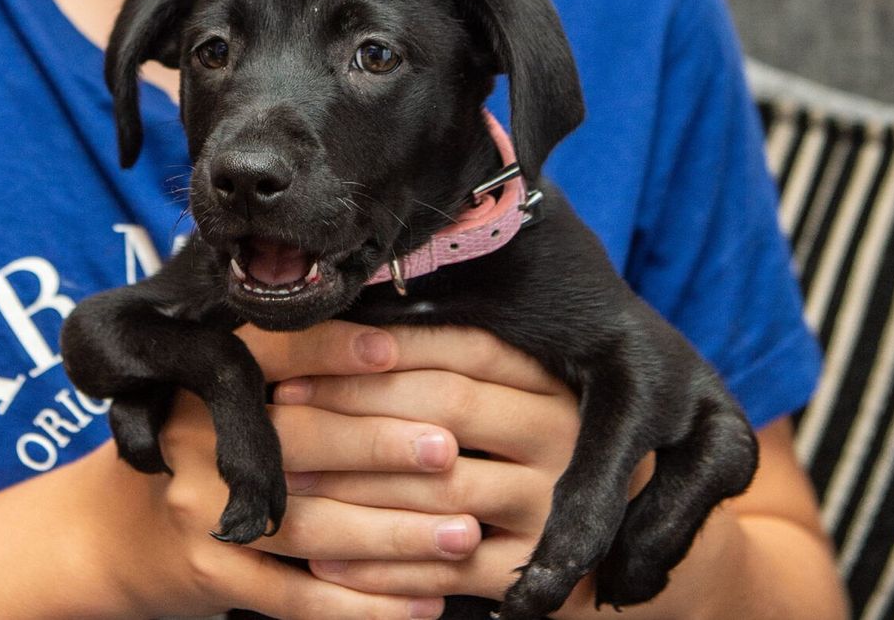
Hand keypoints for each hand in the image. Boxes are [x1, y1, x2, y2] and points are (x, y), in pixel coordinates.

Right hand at [78, 320, 489, 619]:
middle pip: (298, 440)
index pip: (267, 353)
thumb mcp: (215, 394)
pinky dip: (364, 605)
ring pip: (308, 527)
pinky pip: (297, 598)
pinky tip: (423, 601)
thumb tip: (402, 347)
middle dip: (381, 445)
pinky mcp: (211, 574)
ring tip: (461, 534)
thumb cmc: (193, 447)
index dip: (329, 349)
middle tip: (449, 450)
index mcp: (203, 380)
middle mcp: (195, 440)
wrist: (109, 531)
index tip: (395, 350)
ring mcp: (198, 512)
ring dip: (393, 535)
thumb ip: (286, 372)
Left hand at [267, 325, 654, 612]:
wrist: (611, 556)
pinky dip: (381, 566)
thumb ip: (456, 373)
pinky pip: (447, 567)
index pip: (464, 348)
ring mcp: (554, 505)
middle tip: (282, 410)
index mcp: (552, 383)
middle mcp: (562, 435)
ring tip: (287, 481)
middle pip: (449, 406)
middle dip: (356, 408)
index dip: (381, 349)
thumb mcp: (512, 409)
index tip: (307, 357)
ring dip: (354, 486)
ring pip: (441, 486)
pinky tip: (323, 559)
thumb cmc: (533, 466)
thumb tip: (354, 320)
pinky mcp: (538, 572)